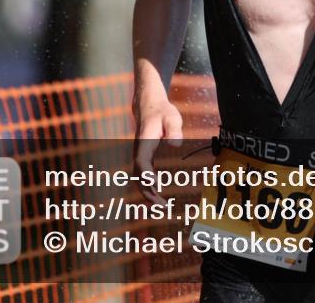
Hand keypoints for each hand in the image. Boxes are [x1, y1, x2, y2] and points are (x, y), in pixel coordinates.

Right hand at [132, 84, 182, 203]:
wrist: (149, 106)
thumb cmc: (162, 112)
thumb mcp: (172, 117)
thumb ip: (174, 130)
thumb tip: (176, 144)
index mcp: (144, 141)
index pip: (142, 161)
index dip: (147, 174)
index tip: (155, 186)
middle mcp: (138, 151)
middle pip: (138, 176)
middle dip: (148, 192)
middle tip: (162, 206)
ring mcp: (139, 156)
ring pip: (139, 179)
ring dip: (148, 194)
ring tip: (162, 207)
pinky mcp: (143, 159)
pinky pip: (142, 177)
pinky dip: (148, 189)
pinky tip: (158, 197)